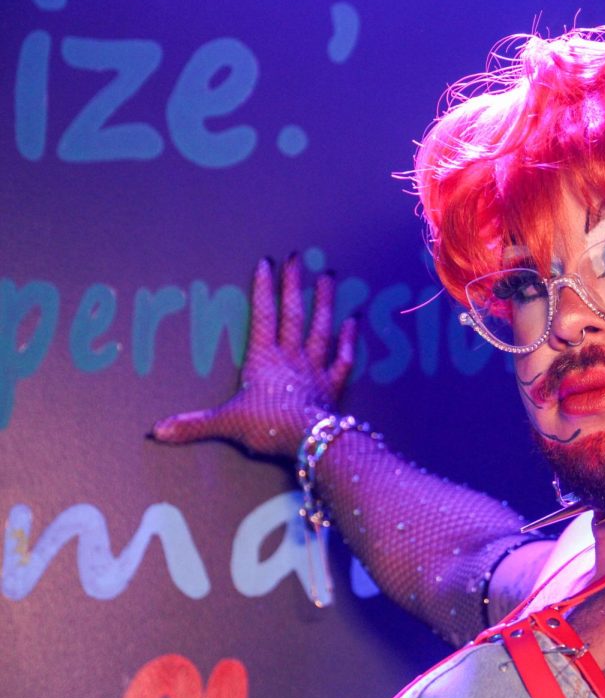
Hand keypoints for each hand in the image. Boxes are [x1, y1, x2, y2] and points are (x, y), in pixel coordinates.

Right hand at [151, 255, 356, 456]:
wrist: (307, 440)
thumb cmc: (267, 426)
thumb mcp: (225, 423)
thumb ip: (194, 424)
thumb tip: (157, 431)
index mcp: (264, 359)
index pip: (263, 316)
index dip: (264, 289)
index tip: (266, 263)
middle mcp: (291, 357)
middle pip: (294, 314)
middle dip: (294, 284)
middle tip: (298, 257)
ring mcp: (315, 369)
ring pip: (321, 328)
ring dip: (325, 302)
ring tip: (329, 276)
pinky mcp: (333, 385)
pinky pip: (343, 357)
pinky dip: (349, 340)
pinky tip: (354, 320)